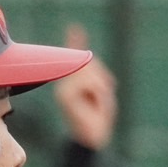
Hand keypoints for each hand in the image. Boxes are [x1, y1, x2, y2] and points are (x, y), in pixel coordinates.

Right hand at [52, 25, 117, 150]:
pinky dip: (99, 95)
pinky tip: (95, 106)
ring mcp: (63, 90)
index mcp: (71, 85)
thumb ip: (96, 76)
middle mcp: (64, 86)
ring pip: (90, 76)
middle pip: (88, 66)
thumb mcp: (101, 92)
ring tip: (99, 105)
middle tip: (104, 97)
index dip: (75, 42)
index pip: (75, 60)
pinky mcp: (65, 96)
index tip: (74, 28)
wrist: (92, 139)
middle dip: (102, 80)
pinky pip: (90, 84)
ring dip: (101, 90)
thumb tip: (90, 59)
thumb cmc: (98, 119)